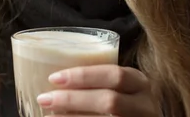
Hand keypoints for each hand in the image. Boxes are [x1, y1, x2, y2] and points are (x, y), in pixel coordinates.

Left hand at [36, 65, 156, 115]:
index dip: (83, 76)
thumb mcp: (119, 88)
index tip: (54, 78)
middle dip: (73, 100)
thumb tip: (54, 78)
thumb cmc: (123, 104)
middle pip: (109, 101)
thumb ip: (97, 83)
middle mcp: (144, 105)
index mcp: (140, 83)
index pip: (114, 75)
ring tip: (48, 115)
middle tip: (45, 99)